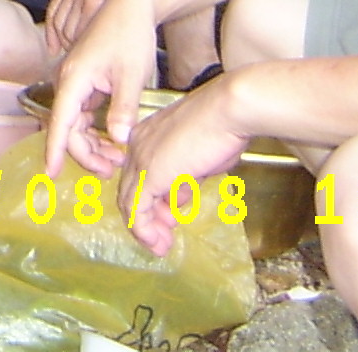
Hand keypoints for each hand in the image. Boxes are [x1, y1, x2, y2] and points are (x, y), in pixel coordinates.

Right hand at [42, 0, 160, 181]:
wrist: (132, 3)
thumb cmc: (131, 34)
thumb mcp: (132, 73)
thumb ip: (124, 108)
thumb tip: (118, 139)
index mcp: (75, 78)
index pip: (60, 122)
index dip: (55, 149)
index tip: (49, 172)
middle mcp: (69, 80)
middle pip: (68, 127)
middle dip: (86, 153)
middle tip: (111, 170)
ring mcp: (77, 80)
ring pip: (76, 122)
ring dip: (92, 143)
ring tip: (117, 158)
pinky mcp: (87, 79)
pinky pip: (84, 112)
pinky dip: (96, 129)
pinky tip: (114, 139)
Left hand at [114, 83, 252, 255]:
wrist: (227, 110)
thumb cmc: (221, 127)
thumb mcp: (198, 159)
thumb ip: (183, 179)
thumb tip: (178, 199)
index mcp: (146, 136)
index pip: (138, 176)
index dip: (150, 201)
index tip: (167, 218)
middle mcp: (137, 145)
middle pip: (130, 190)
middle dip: (145, 219)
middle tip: (160, 239)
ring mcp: (141, 158)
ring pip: (129, 203)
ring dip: (144, 229)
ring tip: (159, 246)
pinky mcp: (150, 174)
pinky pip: (137, 210)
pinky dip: (144, 230)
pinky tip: (156, 242)